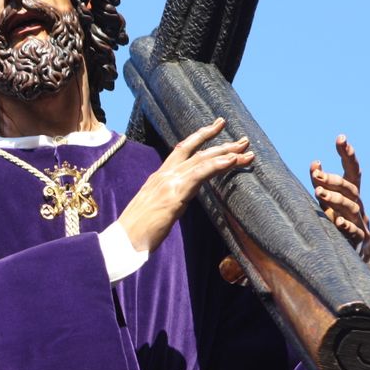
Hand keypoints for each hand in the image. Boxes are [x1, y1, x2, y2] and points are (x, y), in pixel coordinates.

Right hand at [119, 117, 252, 253]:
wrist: (125, 240)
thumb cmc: (138, 231)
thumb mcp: (156, 208)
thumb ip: (170, 198)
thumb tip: (181, 199)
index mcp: (159, 177)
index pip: (182, 150)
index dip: (200, 138)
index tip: (215, 128)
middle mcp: (164, 175)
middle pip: (196, 151)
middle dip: (220, 143)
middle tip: (243, 139)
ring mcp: (169, 182)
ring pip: (202, 159)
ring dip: (226, 153)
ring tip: (245, 149)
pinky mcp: (175, 192)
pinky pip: (200, 173)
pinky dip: (217, 164)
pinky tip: (232, 160)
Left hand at [311, 134, 369, 251]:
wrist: (358, 249)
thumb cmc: (338, 217)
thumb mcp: (327, 199)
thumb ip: (321, 181)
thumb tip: (315, 162)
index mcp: (352, 191)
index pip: (352, 169)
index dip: (348, 154)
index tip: (341, 138)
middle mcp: (358, 203)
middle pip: (349, 187)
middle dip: (333, 180)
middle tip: (316, 176)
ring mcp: (361, 220)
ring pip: (351, 206)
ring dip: (335, 198)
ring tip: (318, 192)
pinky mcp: (360, 238)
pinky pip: (355, 231)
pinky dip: (347, 226)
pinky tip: (338, 222)